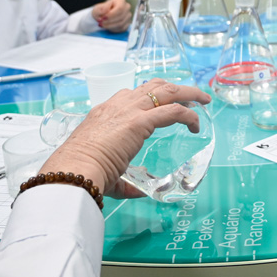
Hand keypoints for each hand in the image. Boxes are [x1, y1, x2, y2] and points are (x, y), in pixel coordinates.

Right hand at [39, 79, 210, 197]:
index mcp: (106, 112)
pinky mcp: (139, 121)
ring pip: (167, 91)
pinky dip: (188, 116)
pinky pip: (173, 111)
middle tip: (194, 97)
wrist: (72, 170)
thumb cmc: (83, 173)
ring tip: (203, 100)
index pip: (135, 94)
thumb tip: (141, 191)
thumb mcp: (106, 168)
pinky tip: (196, 124)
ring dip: (188, 93)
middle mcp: (118, 105)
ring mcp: (129, 110)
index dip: (154, 95)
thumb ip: (127, 181)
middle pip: (154, 85)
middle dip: (177, 88)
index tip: (167, 102)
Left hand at [92, 0, 130, 31]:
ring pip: (121, 23)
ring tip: (102, 25)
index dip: (112, 15)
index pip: (120, 8)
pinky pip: (121, 28)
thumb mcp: (98, 8)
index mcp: (121, 0)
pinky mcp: (127, 23)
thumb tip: (105, 11)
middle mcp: (126, 7)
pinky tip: (107, 27)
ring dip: (110, 26)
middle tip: (101, 23)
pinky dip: (113, 29)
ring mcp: (128, 16)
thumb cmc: (101, 10)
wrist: (103, 16)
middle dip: (109, 21)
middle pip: (121, 16)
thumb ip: (101, 9)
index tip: (103, 18)